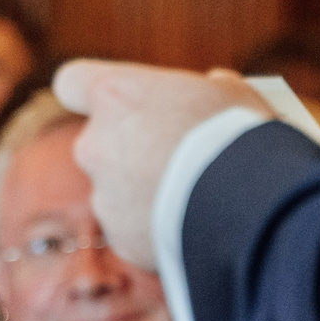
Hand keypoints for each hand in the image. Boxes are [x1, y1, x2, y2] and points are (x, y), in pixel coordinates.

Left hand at [53, 60, 268, 265]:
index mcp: (114, 96)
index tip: (116, 102)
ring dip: (145, 193)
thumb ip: (205, 87)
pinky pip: (135, 229)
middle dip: (130, 151)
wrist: (247, 206)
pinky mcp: (121, 238)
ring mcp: (104, 196)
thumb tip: (214, 85)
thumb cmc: (238, 134)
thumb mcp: (230, 93)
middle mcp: (95, 144)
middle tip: (177, 158)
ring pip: (117, 191)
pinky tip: (194, 227)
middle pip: (99, 143)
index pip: (71, 82)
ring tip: (196, 199)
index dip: (89, 92)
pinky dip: (156, 229)